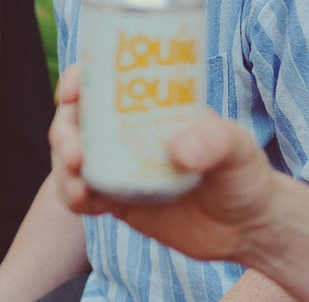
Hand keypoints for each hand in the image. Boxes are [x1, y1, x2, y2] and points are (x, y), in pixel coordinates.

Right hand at [49, 64, 282, 263]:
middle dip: (64, 132)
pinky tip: (84, 202)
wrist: (245, 230)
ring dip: (62, 169)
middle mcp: (130, 130)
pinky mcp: (117, 201)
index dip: (80, 78)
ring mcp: (120, 166)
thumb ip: (216, 142)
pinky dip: (74, 197)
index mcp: (152, 104)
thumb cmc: (246, 176)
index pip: (105, 79)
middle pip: (78, 119)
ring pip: (72, 158)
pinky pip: (81, 195)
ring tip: (79, 190)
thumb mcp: (239, 149)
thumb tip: (178, 147)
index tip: (71, 92)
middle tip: (74, 154)